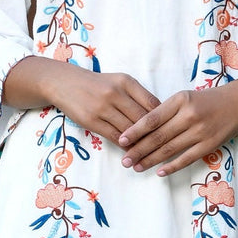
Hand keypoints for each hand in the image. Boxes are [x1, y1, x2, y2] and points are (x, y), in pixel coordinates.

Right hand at [4, 57, 159, 141]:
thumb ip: (138, 96)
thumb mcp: (119, 81)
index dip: (164, 120)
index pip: (153, 104)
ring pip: (130, 131)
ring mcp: (103, 107)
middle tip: (167, 149)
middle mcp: (116, 93)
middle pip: (143, 119)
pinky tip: (132, 153)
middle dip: (156, 136)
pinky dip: (125, 147)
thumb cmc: (97, 84)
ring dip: (141, 145)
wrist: (64, 83)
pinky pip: (114, 137)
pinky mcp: (92, 121)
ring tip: (152, 155)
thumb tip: (160, 116)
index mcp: (127, 82)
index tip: (172, 131)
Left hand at [118, 87, 237, 175]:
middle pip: (158, 136)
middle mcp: (189, 116)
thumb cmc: (207, 100)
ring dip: (151, 160)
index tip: (121, 140)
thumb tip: (141, 130)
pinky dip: (172, 166)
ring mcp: (200, 131)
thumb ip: (165, 111)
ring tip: (136, 167)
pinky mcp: (209, 145)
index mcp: (180, 101)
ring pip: (170, 149)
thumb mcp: (184, 97)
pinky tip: (159, 172)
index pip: (152, 118)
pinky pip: (186, 158)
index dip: (135, 131)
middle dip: (138, 150)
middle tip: (124, 160)